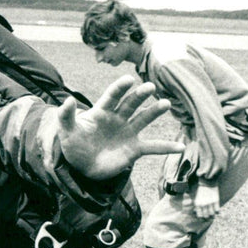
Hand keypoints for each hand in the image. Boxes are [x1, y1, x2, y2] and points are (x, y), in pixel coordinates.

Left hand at [58, 76, 183, 180]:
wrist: (83, 167)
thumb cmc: (75, 146)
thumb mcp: (67, 132)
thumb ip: (66, 116)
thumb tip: (66, 100)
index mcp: (102, 111)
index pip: (112, 96)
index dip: (119, 88)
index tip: (128, 80)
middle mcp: (118, 118)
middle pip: (131, 103)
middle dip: (140, 95)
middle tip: (150, 87)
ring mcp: (128, 132)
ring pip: (144, 119)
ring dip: (155, 111)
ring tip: (165, 104)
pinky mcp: (134, 149)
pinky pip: (153, 147)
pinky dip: (167, 148)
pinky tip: (181, 148)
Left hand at [192, 182, 220, 218]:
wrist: (207, 182)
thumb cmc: (201, 190)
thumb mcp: (196, 198)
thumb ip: (197, 205)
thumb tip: (195, 211)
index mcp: (197, 204)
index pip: (200, 216)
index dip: (202, 218)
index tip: (204, 217)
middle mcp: (203, 205)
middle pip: (206, 216)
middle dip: (208, 218)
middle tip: (209, 217)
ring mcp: (209, 203)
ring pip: (212, 214)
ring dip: (213, 216)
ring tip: (214, 215)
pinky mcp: (215, 200)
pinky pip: (217, 210)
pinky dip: (217, 212)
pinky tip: (217, 212)